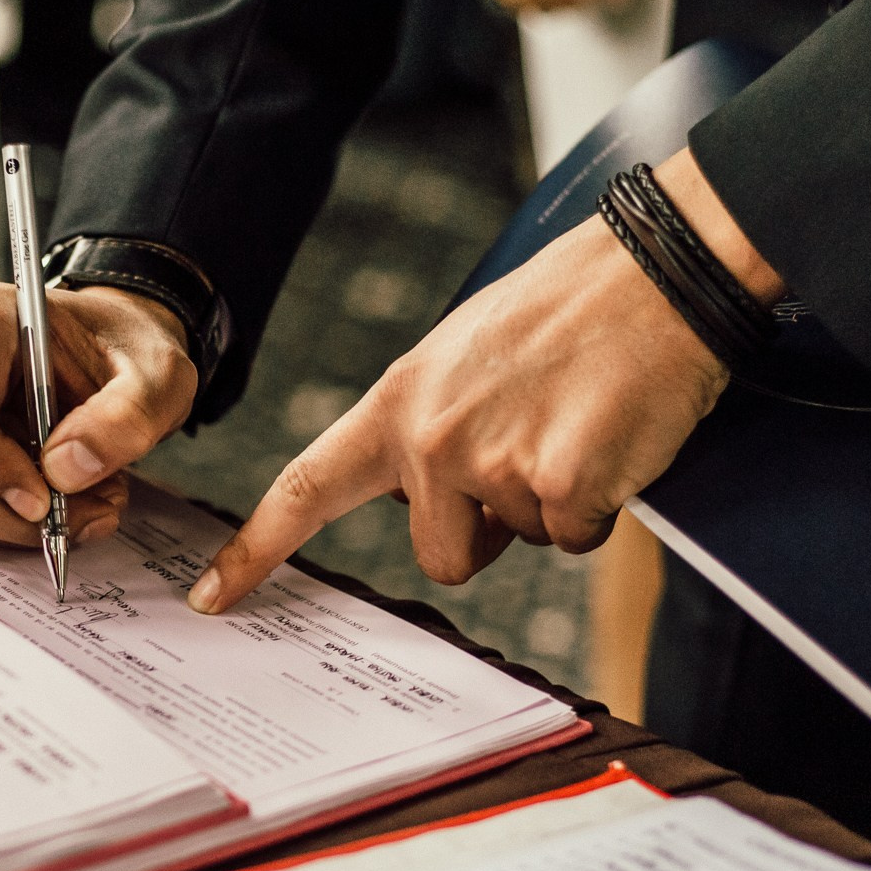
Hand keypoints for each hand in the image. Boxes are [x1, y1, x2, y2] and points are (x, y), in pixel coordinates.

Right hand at [0, 284, 195, 545]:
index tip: (44, 497)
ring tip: (96, 502)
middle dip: (15, 511)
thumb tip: (64, 473)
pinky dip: (18, 519)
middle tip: (90, 515)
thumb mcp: (158, 375)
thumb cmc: (128, 347)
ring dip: (24, 521)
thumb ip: (124, 418)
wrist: (118, 349)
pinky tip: (72, 499)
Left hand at [191, 147, 778, 613]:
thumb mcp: (466, 353)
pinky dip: (601, 503)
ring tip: (574, 423)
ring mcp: (493, 463)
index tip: (215, 596)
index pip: (307, 486)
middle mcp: (433, 437)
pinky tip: (609, 438)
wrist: (655, 274)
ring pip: (519, 543)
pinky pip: (576, 536)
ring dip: (551, 504)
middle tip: (534, 444)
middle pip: (443, 554)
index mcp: (400, 401)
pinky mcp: (562, 485)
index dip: (257, 550)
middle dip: (489, 525)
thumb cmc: (569, 309)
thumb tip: (430, 491)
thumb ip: (430, 420)